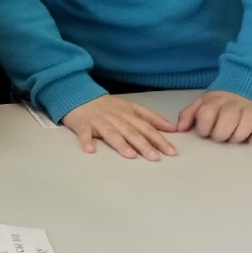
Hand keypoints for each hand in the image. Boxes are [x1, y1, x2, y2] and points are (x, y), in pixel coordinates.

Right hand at [61, 94, 177, 160]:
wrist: (79, 95)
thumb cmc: (106, 106)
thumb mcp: (131, 107)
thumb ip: (152, 118)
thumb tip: (173, 128)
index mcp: (128, 114)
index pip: (147, 127)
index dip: (159, 139)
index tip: (171, 152)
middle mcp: (115, 118)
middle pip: (131, 132)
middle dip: (143, 144)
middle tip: (155, 157)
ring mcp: (98, 121)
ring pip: (111, 133)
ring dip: (120, 144)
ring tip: (130, 155)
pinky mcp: (82, 124)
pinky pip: (84, 133)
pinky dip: (86, 141)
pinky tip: (90, 150)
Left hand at [177, 91, 251, 143]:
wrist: (246, 88)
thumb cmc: (220, 103)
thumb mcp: (201, 104)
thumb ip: (188, 115)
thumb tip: (180, 129)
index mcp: (215, 101)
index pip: (206, 116)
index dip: (204, 128)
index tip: (205, 131)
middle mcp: (234, 104)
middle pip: (225, 125)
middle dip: (220, 135)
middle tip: (219, 135)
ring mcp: (251, 110)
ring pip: (243, 130)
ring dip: (236, 138)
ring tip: (233, 136)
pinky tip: (249, 137)